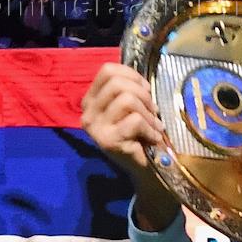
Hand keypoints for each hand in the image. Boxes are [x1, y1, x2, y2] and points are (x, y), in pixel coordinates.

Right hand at [81, 62, 178, 230]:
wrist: (149, 171)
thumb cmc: (143, 136)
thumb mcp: (133, 108)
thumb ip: (129, 90)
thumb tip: (139, 76)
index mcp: (91, 101)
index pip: (108, 70)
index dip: (132, 75)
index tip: (146, 92)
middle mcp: (88, 113)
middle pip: (118, 83)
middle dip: (144, 95)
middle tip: (153, 112)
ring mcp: (96, 128)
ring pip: (127, 99)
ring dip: (148, 113)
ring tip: (153, 126)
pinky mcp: (108, 141)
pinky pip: (134, 120)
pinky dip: (151, 128)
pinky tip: (153, 139)